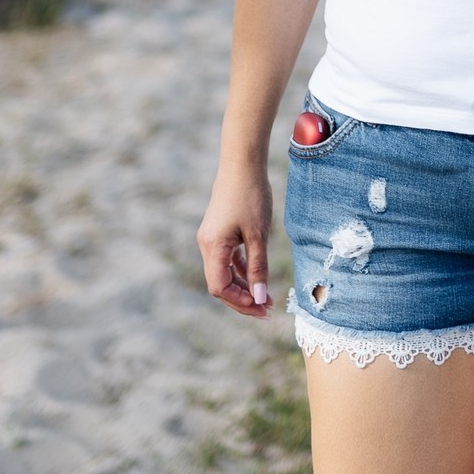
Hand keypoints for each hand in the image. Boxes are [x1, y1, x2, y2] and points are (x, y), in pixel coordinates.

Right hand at [197, 161, 273, 318]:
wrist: (242, 164)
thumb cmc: (252, 196)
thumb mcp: (259, 234)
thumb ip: (258, 267)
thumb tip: (260, 298)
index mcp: (212, 247)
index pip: (219, 287)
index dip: (240, 302)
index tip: (262, 307)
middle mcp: (206, 245)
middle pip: (220, 284)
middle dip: (243, 299)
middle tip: (267, 309)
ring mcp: (211, 239)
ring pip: (224, 273)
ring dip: (244, 286)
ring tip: (266, 298)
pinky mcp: (218, 233)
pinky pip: (227, 260)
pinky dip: (241, 270)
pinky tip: (257, 278)